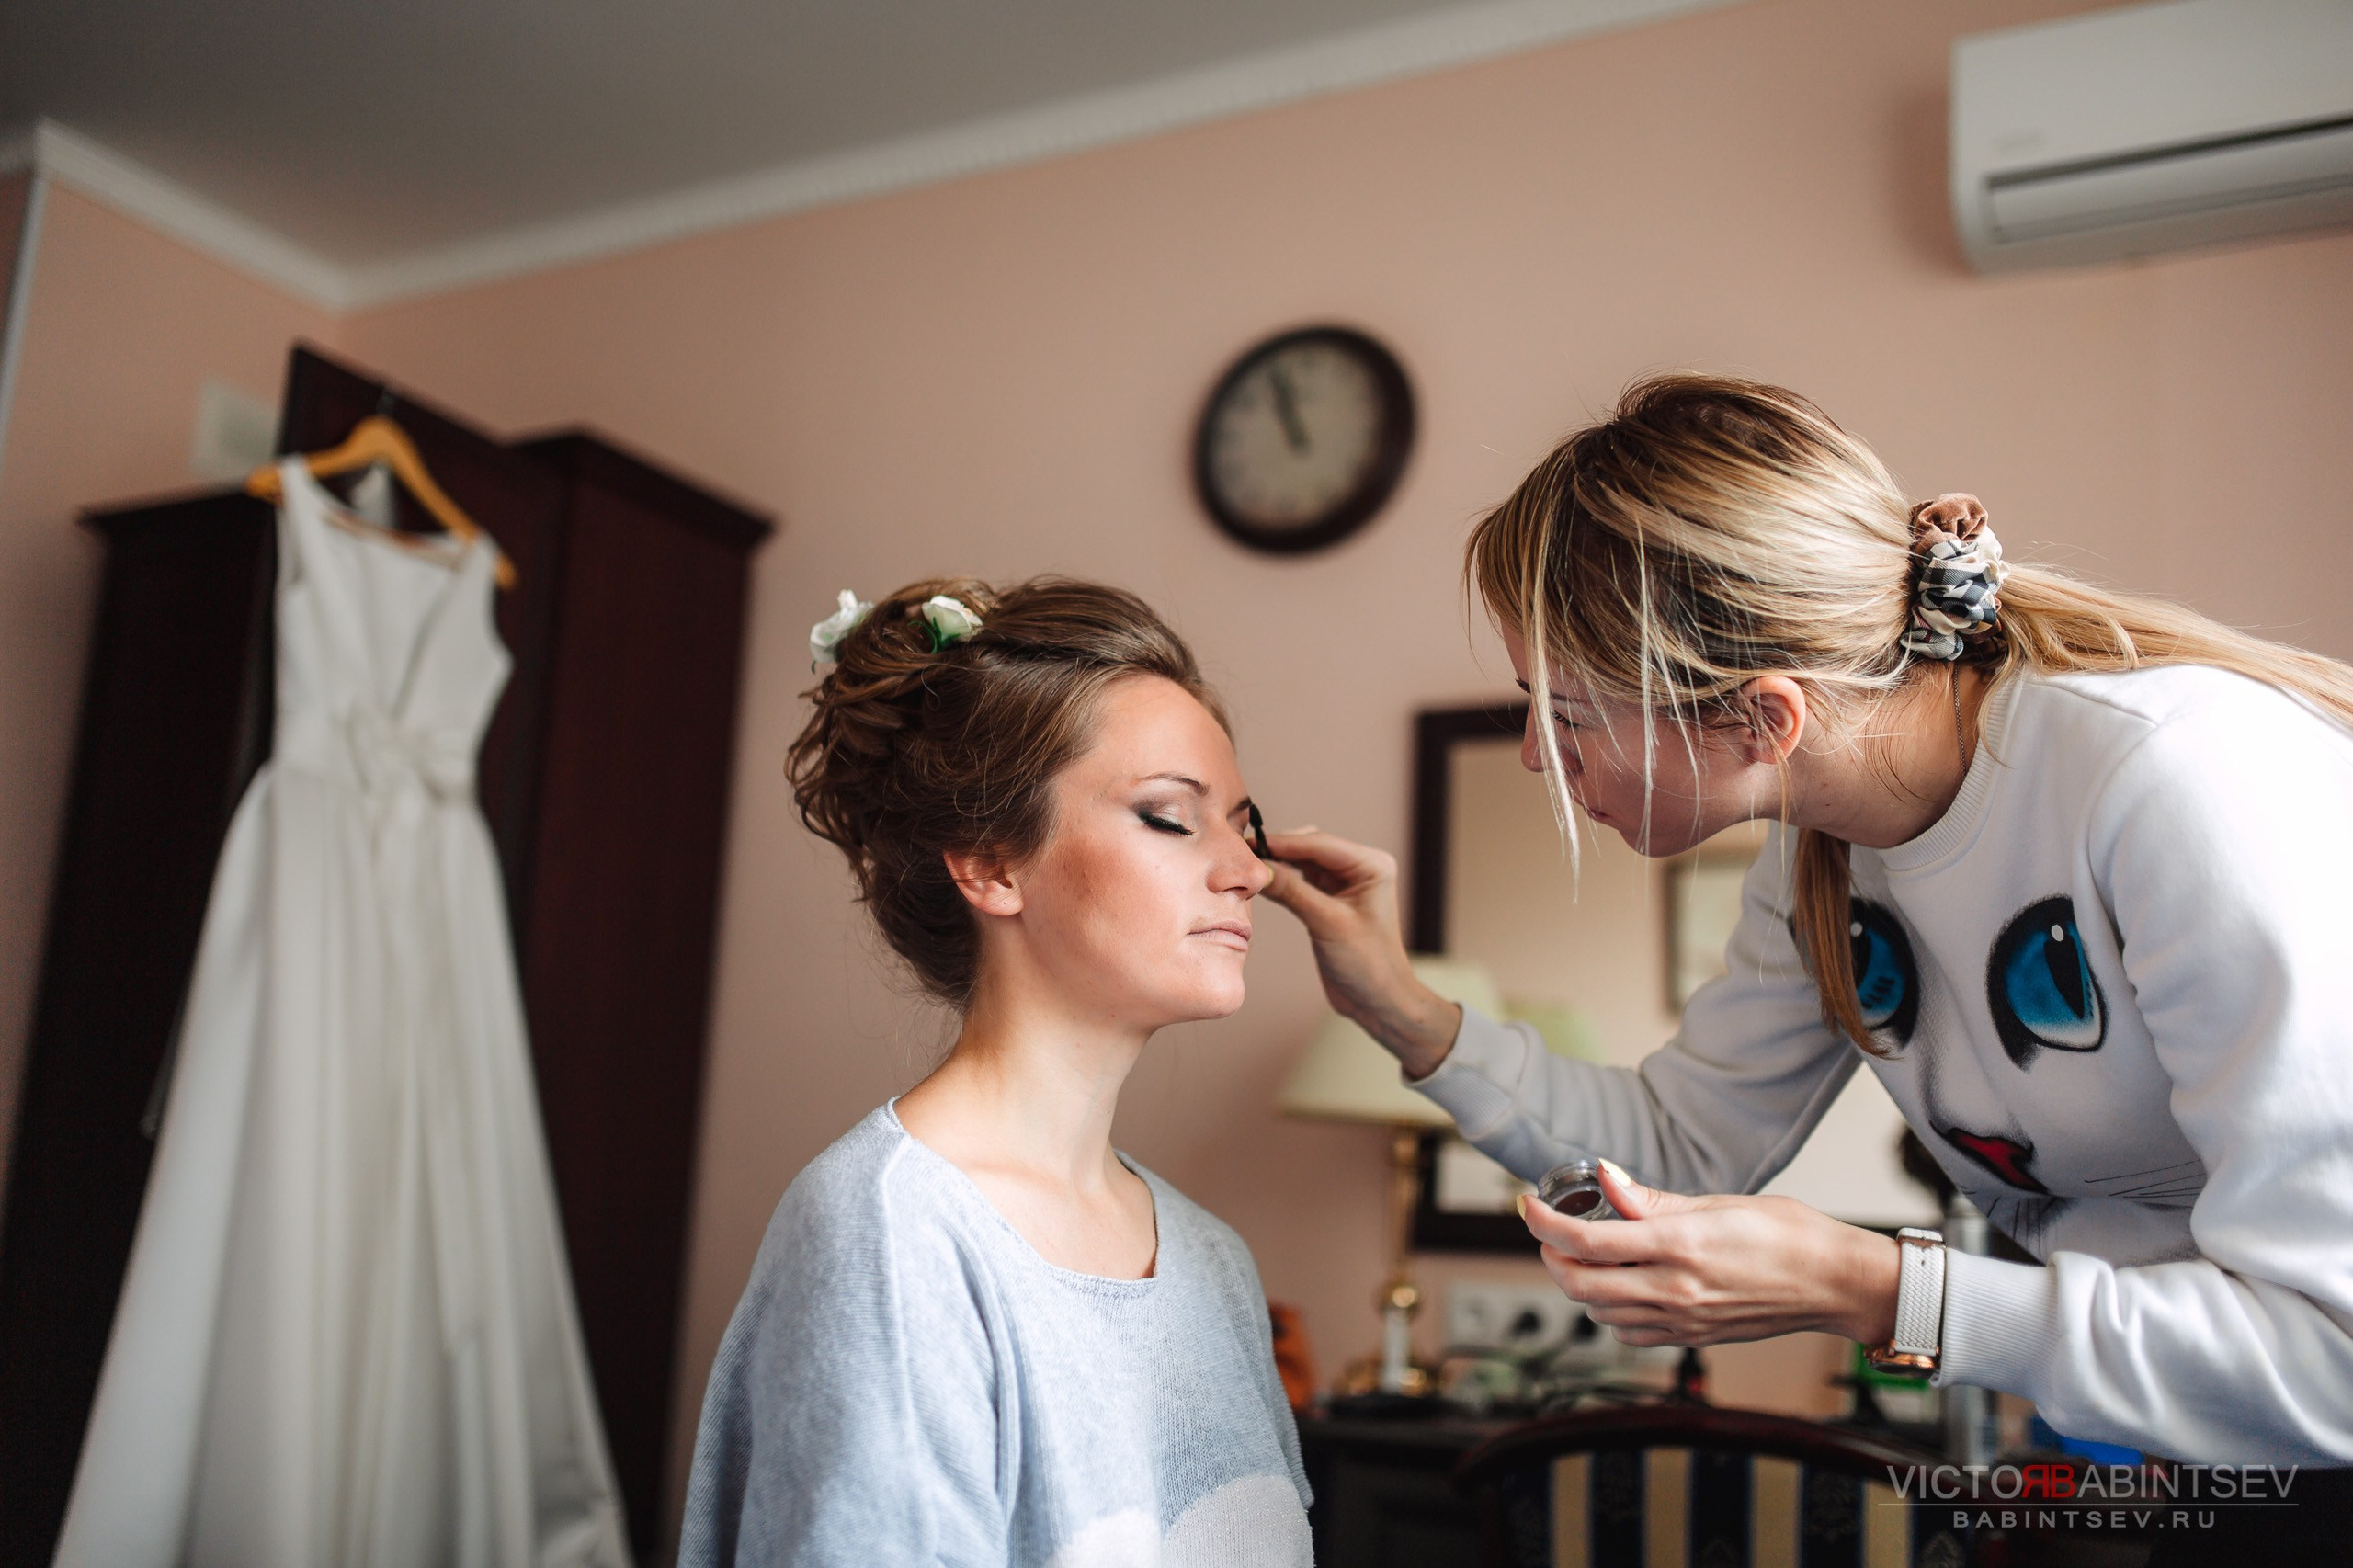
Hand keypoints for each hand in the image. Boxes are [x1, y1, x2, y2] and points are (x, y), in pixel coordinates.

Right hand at [1257, 828, 1460, 1077]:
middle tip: (1242, 856)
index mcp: (1372, 865)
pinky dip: (1282, 881)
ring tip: (1247, 869)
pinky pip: (1300, 881)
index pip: (1319, 843)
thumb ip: (1292, 892)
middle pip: (1309, 847)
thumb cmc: (1368, 964)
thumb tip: (1257, 869)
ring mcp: (1345, 884)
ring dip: (1277, 865)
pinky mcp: (1330, 900)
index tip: (1247, 844)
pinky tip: (1261, 884)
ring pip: (1302, 862)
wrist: (1378, 1001)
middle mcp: (1360, 868)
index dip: (1282, 843)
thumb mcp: (1328, 923)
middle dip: (1278, 850)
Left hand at [1517, 1161, 1899, 1346]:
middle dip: (1551, 1256)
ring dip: (1578, 1284)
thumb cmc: (1787, 1233)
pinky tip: (1619, 1286)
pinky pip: (1630, 1332)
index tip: (1527, 1206)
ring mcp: (1682, 1320)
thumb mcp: (1717, 1202)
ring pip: (1599, 1312)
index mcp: (1678, 1247)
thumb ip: (1652, 1199)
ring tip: (1582, 1254)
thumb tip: (1605, 1178)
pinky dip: (1608, 1311)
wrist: (1832, 1283)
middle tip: (1549, 1232)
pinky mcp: (1692, 1338)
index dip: (1545, 1224)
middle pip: (1580, 1284)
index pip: (1586, 1242)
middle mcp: (1674, 1290)